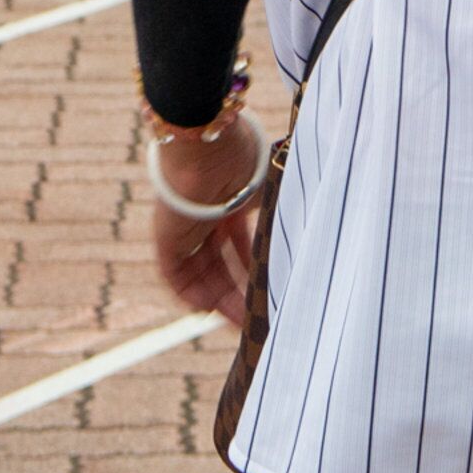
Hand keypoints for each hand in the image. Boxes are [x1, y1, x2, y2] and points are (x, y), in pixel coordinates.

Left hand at [148, 122, 267, 326]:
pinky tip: (209, 311)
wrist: (211, 151)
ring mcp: (185, 228)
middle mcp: (206, 218)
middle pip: (219, 264)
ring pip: (200, 274)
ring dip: (219, 300)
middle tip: (255, 317)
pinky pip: (174, 275)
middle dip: (238, 291)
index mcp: (229, 204)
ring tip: (241, 322)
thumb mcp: (273, 195)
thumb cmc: (245, 164)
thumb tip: (306, 242)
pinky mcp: (166, 238)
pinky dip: (190, 295)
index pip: (237, 244)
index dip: (250, 269)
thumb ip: (282, 218)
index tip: (265, 291)